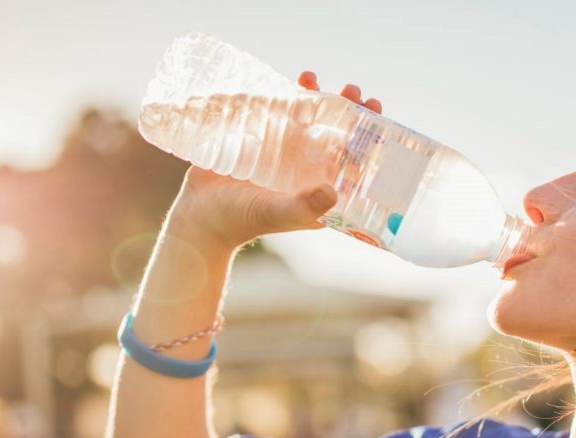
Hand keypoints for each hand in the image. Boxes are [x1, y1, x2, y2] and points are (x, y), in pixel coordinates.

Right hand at [168, 72, 382, 249]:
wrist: (199, 215)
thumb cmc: (239, 221)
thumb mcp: (274, 213)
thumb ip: (303, 207)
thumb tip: (334, 191)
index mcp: (320, 190)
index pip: (353, 162)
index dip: (368, 140)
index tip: (376, 116)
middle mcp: (307, 171)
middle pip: (335, 135)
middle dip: (348, 111)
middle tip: (353, 91)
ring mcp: (285, 155)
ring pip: (308, 120)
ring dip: (318, 98)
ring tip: (313, 79)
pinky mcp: (262, 141)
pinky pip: (280, 114)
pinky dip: (288, 96)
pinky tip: (293, 81)